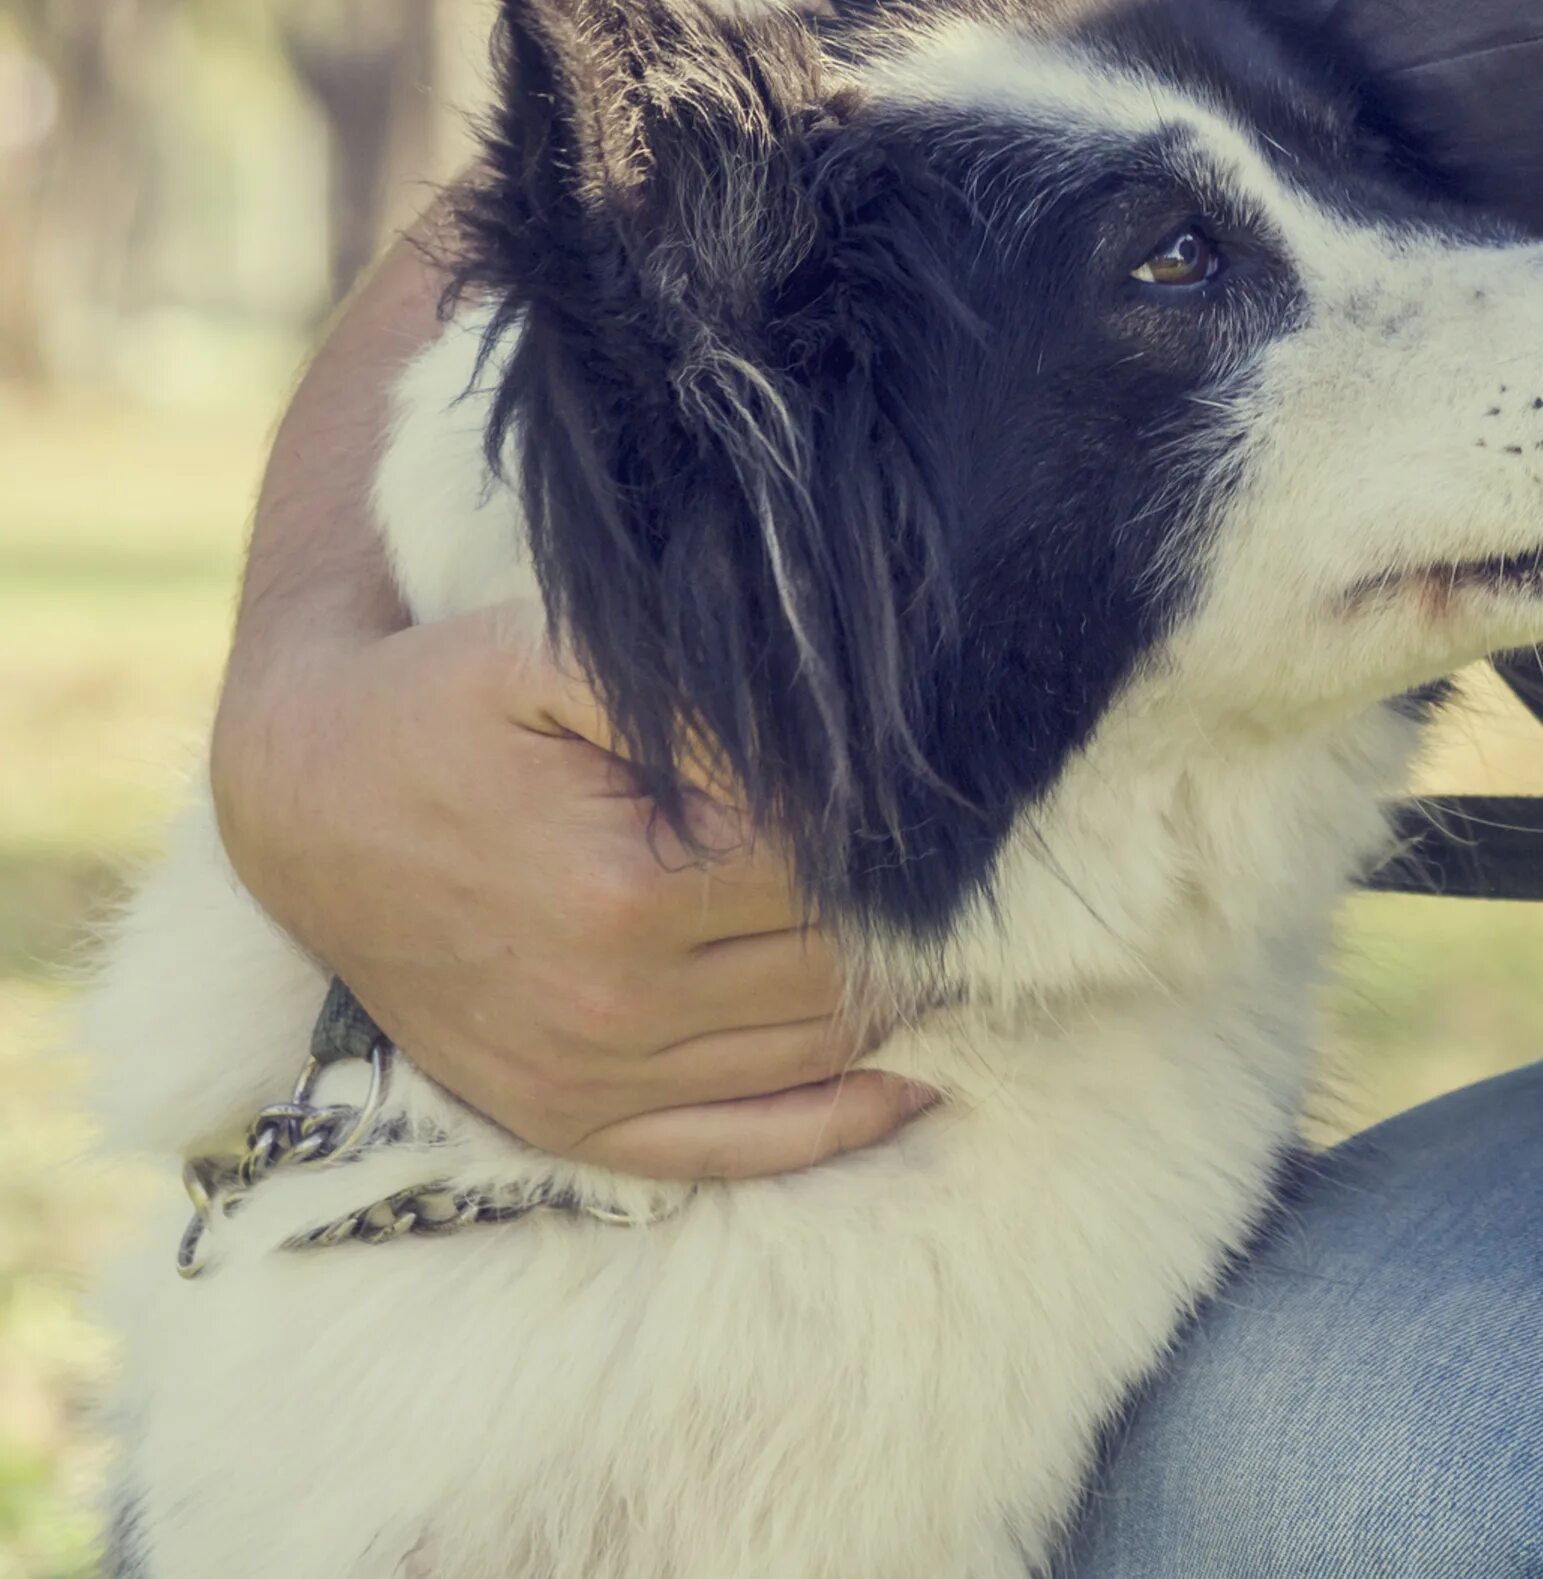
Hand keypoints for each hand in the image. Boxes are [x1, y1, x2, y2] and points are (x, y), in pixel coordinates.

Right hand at [209, 602, 931, 1176]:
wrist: (304, 799)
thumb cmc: (445, 704)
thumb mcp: (558, 654)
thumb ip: (702, 698)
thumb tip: (840, 751)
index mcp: (628, 890)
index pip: (837, 875)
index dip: (902, 836)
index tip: (948, 802)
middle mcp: (614, 1005)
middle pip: (842, 969)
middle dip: (919, 920)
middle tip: (978, 872)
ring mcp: (590, 1078)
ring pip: (816, 1056)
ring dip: (903, 1006)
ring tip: (959, 945)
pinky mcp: (567, 1122)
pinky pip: (740, 1148)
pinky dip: (843, 1122)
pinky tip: (918, 1076)